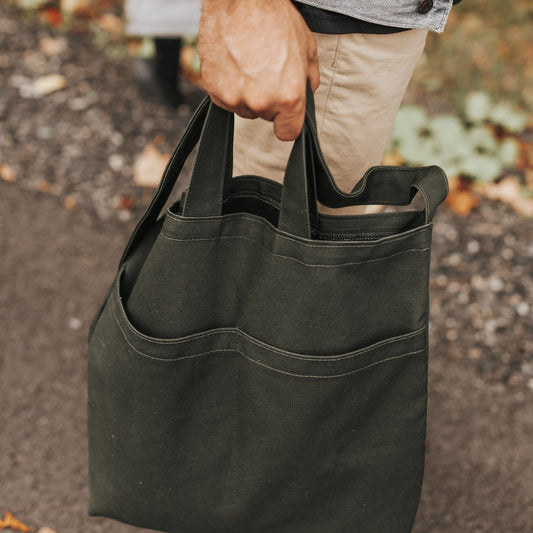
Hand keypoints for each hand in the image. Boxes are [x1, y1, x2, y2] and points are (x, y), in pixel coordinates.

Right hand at [199, 0, 319, 140]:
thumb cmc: (275, 18)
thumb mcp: (307, 49)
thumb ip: (309, 82)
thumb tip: (306, 97)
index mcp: (289, 97)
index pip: (287, 133)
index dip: (287, 123)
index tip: (284, 115)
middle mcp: (261, 103)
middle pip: (265, 117)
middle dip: (268, 99)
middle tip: (266, 70)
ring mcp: (236, 98)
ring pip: (244, 108)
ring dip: (247, 94)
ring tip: (249, 63)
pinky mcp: (215, 91)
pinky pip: (225, 100)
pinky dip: (229, 87)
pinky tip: (234, 64)